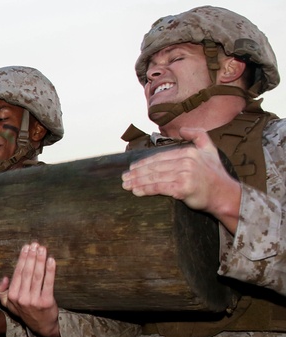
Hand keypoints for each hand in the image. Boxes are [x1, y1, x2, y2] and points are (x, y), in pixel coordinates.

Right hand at [0, 243, 60, 336]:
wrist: (41, 326)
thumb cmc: (25, 311)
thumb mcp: (8, 304)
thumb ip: (1, 291)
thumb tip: (4, 278)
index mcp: (12, 296)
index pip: (17, 274)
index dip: (22, 259)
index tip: (26, 248)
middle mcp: (21, 298)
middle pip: (27, 273)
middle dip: (31, 257)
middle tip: (35, 245)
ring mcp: (34, 300)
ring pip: (37, 276)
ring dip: (40, 261)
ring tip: (42, 249)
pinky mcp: (46, 302)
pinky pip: (48, 283)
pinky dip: (50, 271)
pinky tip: (51, 261)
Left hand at [122, 128, 241, 232]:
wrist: (225, 195)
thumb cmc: (215, 175)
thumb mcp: (210, 150)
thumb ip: (199, 135)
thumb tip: (182, 129)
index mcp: (189, 152)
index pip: (160, 157)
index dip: (144, 163)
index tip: (131, 168)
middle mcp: (186, 161)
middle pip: (154, 167)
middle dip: (136, 173)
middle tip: (123, 178)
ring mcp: (184, 174)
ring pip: (154, 177)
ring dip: (137, 181)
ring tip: (126, 185)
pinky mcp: (183, 188)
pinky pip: (159, 187)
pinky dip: (146, 189)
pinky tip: (136, 191)